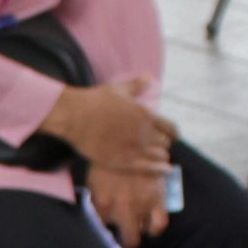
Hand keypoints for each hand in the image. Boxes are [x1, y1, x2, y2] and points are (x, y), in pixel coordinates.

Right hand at [39, 80, 173, 182]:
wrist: (74, 117)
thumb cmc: (95, 101)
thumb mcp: (119, 89)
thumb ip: (137, 85)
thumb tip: (149, 77)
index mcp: (146, 114)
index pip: (171, 128)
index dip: (173, 134)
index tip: (172, 137)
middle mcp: (144, 132)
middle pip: (165, 144)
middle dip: (163, 145)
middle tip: (159, 147)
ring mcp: (135, 148)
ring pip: (160, 157)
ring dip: (161, 158)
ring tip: (159, 159)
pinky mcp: (124, 162)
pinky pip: (149, 169)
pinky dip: (159, 170)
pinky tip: (164, 170)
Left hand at [88, 168, 167, 247]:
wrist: (128, 140)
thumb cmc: (108, 161)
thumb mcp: (93, 181)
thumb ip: (95, 200)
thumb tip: (98, 218)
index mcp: (102, 202)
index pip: (103, 229)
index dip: (107, 232)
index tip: (109, 233)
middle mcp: (121, 207)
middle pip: (128, 239)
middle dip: (127, 242)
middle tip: (126, 240)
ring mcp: (141, 203)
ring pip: (142, 232)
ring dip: (139, 231)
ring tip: (137, 228)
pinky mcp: (157, 198)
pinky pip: (160, 224)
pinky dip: (156, 229)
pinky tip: (151, 227)